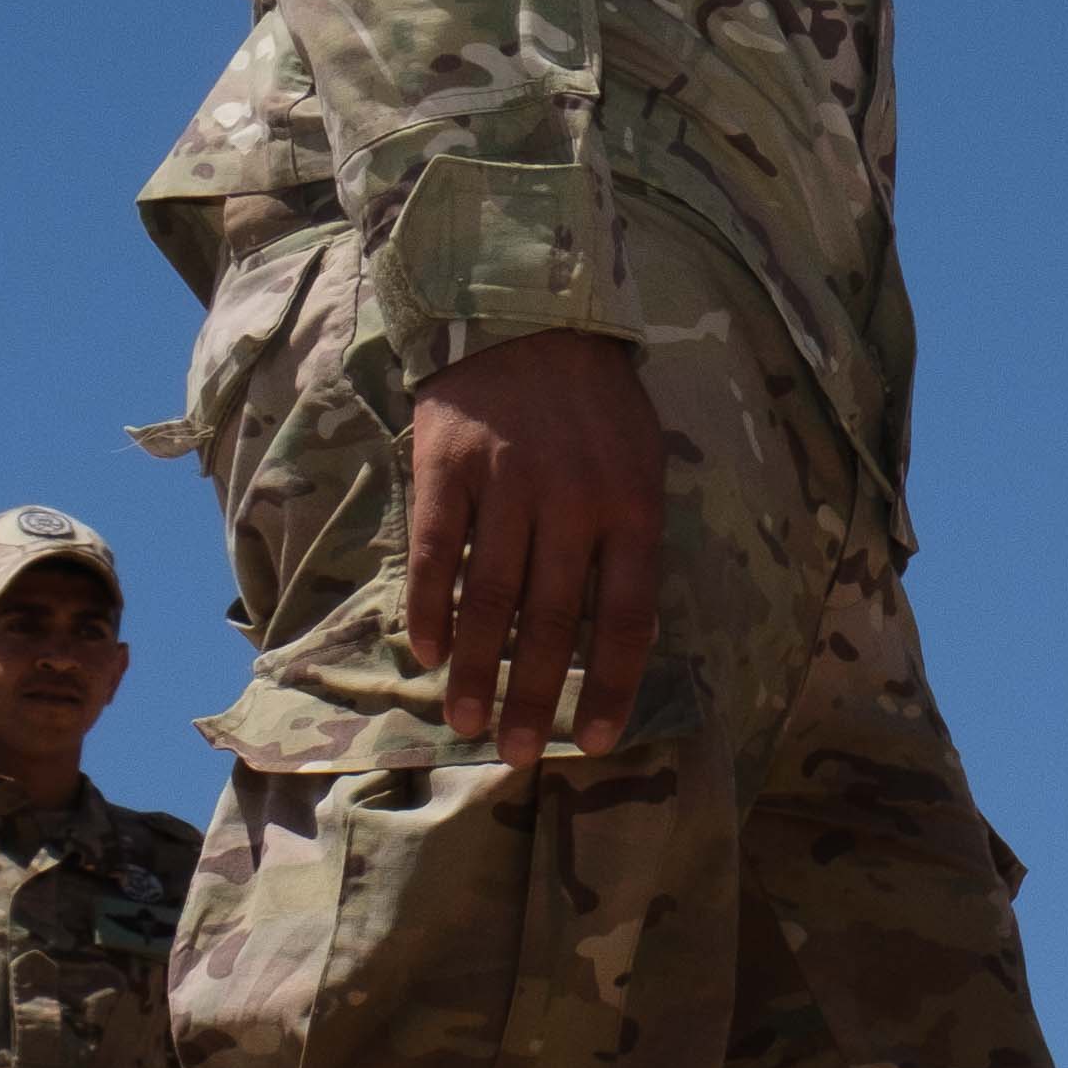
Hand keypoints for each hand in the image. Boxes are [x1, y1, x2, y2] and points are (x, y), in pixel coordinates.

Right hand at [405, 330, 666, 765]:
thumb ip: (627, 542)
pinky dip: (430, 607)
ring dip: (476, 668)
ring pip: (491, 596)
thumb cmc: (596, 404)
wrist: (529, 313)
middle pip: (555, 619)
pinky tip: (426, 652)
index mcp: (633, 506)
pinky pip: (437, 552)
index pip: (627, 616)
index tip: (595, 740)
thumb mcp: (641, 464)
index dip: (611, 684)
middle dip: (535, 695)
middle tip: (517, 754)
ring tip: (465, 721)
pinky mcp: (447, 467)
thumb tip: (618, 633)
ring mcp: (507, 483)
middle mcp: (573, 501)